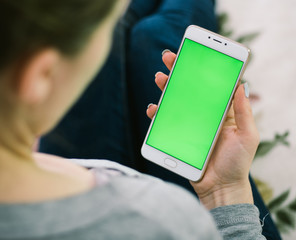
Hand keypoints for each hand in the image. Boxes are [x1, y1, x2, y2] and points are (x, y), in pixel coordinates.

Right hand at [147, 50, 259, 208]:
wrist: (220, 188)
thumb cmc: (237, 163)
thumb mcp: (248, 135)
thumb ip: (244, 112)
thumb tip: (242, 85)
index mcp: (220, 112)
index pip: (209, 85)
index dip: (201, 69)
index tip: (193, 54)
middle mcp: (203, 115)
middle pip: (188, 89)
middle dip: (178, 72)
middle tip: (169, 58)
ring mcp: (188, 125)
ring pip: (174, 102)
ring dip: (165, 88)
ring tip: (159, 78)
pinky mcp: (176, 136)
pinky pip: (164, 122)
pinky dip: (156, 114)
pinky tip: (153, 109)